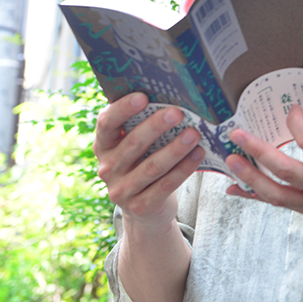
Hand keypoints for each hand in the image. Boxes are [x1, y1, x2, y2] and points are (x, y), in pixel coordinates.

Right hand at [94, 93, 205, 230]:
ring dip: (175, 149)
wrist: (145, 208)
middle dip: (156, 126)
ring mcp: (122, 190)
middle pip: (133, 144)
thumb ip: (142, 124)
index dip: (123, 109)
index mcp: (104, 145)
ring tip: (195, 134)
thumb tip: (171, 94)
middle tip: (178, 113)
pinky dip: (184, 168)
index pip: (106, 124)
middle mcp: (107, 168)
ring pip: (151, 166)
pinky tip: (198, 154)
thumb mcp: (137, 145)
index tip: (143, 96)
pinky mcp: (140, 206)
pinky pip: (165, 185)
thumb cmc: (144, 163)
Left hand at [223, 90, 302, 236]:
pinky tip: (235, 188)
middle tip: (238, 134)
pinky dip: (255, 197)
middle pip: (286, 170)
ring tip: (230, 159)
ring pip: (276, 194)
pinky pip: (280, 205)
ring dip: (250, 177)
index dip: (296, 123)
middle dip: (258, 150)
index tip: (290, 108)